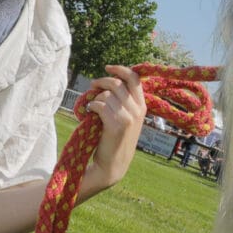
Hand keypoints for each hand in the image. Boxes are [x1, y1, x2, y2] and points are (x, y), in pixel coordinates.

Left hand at [78, 65, 147, 202]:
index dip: (120, 70)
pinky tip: (90, 113)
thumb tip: (109, 80)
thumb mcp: (127, 118)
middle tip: (92, 85)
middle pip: (117, 83)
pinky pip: (100, 105)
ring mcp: (128, 117)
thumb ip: (124, 101)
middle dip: (102, 82)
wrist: (113, 164)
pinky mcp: (116, 124)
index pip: (134, 78)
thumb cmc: (115, 139)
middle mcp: (138, 110)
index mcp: (142, 106)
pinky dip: (92, 107)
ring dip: (96, 98)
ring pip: (107, 94)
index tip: (107, 67)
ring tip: (93, 106)